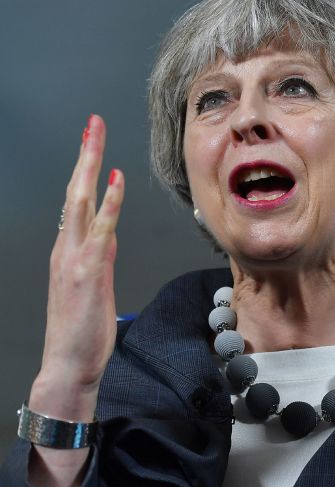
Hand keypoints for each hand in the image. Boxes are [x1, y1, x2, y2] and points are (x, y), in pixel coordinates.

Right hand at [33, 115, 124, 414]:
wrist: (68, 364)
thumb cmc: (82, 330)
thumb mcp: (94, 285)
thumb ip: (100, 257)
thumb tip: (110, 237)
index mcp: (67, 251)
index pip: (75, 200)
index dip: (85, 169)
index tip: (93, 142)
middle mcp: (66, 248)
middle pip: (74, 190)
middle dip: (84, 154)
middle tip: (93, 123)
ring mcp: (75, 257)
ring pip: (81, 201)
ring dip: (90, 166)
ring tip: (97, 136)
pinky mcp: (89, 270)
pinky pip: (100, 229)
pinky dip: (108, 202)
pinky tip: (116, 180)